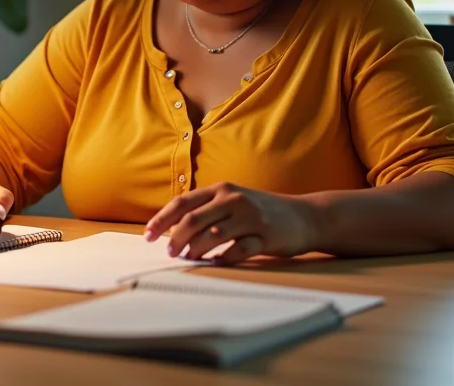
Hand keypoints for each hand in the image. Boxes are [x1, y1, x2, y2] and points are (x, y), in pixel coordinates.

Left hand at [144, 183, 318, 263]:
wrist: (304, 216)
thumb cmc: (261, 211)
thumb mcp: (233, 201)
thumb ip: (206, 209)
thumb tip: (172, 230)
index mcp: (220, 189)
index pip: (182, 203)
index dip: (162, 220)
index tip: (148, 236)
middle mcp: (233, 199)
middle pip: (193, 220)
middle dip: (175, 239)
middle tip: (169, 253)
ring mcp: (249, 217)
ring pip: (212, 235)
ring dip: (196, 250)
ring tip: (188, 259)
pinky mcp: (265, 236)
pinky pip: (238, 250)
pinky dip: (223, 258)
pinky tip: (215, 264)